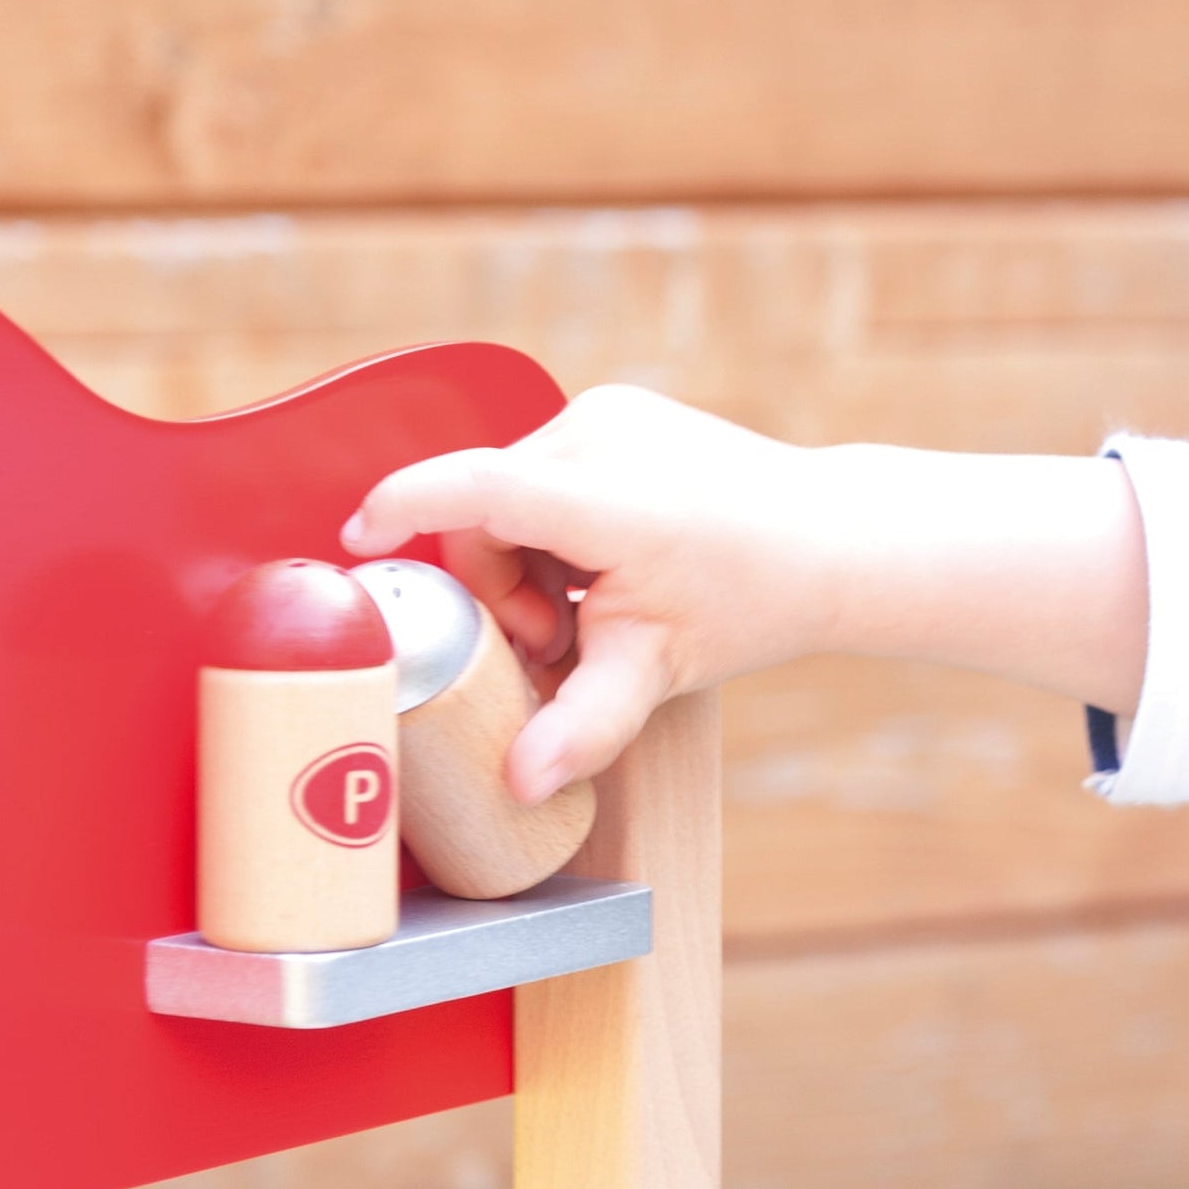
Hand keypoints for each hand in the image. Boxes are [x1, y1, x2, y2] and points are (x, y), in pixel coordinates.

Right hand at [346, 389, 1151, 801]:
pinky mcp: (616, 407)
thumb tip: (521, 782)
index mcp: (611, 500)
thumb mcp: (657, 670)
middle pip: (486, 513)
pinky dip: (552, 522)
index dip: (408, 507)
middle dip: (499, 586)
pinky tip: (600, 561)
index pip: (481, 489)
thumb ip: (583, 724)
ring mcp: (611, 413)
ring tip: (585, 602)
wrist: (827, 540)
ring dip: (525, 556)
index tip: (361, 537)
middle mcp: (604, 437)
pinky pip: (542, 470)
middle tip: (556, 637)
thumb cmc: (748, 602)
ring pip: (509, 492)